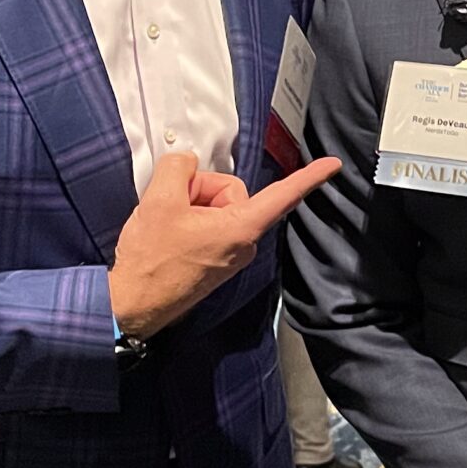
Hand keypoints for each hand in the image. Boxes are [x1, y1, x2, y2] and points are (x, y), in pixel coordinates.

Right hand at [108, 150, 340, 338]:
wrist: (133, 304)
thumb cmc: (150, 260)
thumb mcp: (158, 200)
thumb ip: (177, 167)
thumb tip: (186, 162)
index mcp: (240, 228)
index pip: (283, 195)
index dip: (309, 177)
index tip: (333, 165)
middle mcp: (244, 244)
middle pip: (231, 192)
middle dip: (200, 190)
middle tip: (173, 206)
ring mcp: (231, 254)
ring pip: (217, 207)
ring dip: (191, 206)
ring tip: (167, 225)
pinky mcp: (218, 261)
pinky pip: (210, 225)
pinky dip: (190, 221)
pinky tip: (169, 234)